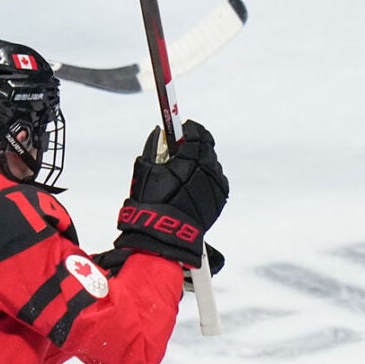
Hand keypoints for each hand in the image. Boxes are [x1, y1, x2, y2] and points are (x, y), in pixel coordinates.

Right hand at [114, 120, 227, 267]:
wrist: (164, 236)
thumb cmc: (151, 205)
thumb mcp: (144, 171)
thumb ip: (153, 147)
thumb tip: (159, 132)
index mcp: (189, 161)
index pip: (196, 135)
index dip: (189, 129)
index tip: (182, 128)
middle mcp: (206, 171)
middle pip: (207, 146)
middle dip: (196, 142)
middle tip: (183, 145)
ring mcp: (215, 185)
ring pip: (213, 162)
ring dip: (203, 159)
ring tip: (187, 168)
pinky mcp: (220, 198)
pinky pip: (217, 178)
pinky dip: (208, 175)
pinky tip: (195, 181)